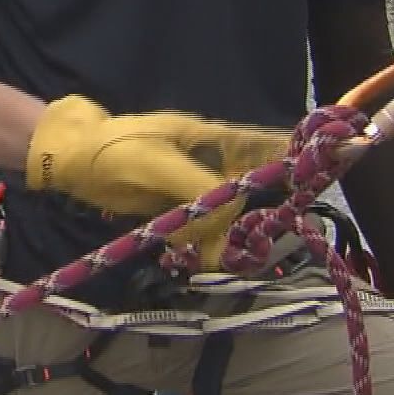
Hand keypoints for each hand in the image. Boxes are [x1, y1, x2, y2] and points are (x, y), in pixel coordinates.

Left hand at [24, 95, 290, 267]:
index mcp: (210, 139)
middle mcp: (208, 162)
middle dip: (262, 211)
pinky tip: (191, 255)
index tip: (324, 169)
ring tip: (218, 255)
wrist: (68, 158)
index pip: (264, 146)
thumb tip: (234, 215)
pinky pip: (200, 229)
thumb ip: (198, 187)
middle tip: (264, 237)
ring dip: (227, 235)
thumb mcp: (157, 163)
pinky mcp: (173, 208)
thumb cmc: (112, 149)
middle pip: (251, 187)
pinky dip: (201, 244)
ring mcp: (191, 186)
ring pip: (227, 214)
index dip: (295, 156)